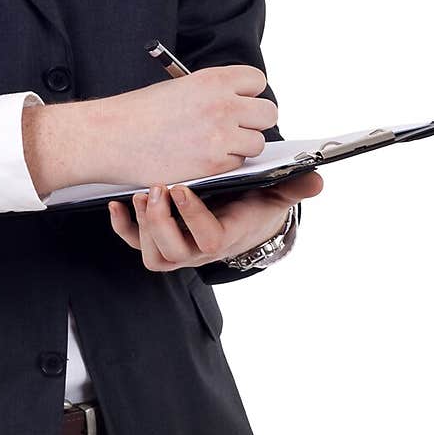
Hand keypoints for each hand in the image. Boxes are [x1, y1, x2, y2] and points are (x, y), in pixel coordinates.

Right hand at [96, 65, 276, 187]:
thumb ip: (213, 92)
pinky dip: (225, 164)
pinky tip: (202, 158)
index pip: (257, 81)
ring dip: (241, 145)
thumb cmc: (140, 112)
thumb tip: (238, 102)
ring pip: (257, 142)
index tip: (239, 101)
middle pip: (268, 112)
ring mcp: (221, 136)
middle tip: (236, 127)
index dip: (248, 93)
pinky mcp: (214, 164)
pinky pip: (238, 164)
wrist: (111, 137)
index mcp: (213, 79)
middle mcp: (222, 105)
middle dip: (254, 120)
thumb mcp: (180, 86)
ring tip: (215, 145)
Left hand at [107, 170, 323, 272]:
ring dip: (142, 226)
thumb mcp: (275, 194)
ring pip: (153, 254)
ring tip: (140, 194)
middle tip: (156, 188)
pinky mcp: (159, 242)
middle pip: (173, 252)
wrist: (241, 218)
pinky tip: (116, 204)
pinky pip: (135, 244)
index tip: (183, 188)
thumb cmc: (255, 204)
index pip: (208, 239)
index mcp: (227, 237)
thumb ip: (294, 187)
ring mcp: (178, 249)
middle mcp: (199, 250)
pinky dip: (122, 227)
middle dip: (161, 222)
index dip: (193, 217)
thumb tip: (317, 180)